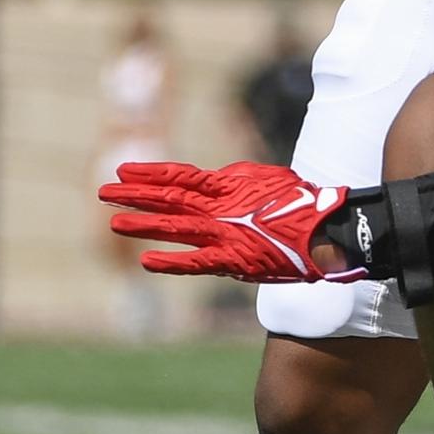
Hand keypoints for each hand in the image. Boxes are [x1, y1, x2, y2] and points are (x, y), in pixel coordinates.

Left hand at [100, 160, 357, 280]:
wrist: (328, 232)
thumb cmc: (301, 203)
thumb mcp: (265, 178)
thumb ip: (235, 180)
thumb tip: (214, 181)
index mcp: (228, 185)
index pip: (180, 176)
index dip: (150, 173)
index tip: (123, 171)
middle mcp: (221, 208)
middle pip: (169, 198)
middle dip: (135, 195)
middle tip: (105, 192)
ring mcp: (226, 233)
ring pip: (175, 227)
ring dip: (143, 224)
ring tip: (114, 222)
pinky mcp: (235, 259)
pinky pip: (196, 261)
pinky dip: (171, 262)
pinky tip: (146, 261)